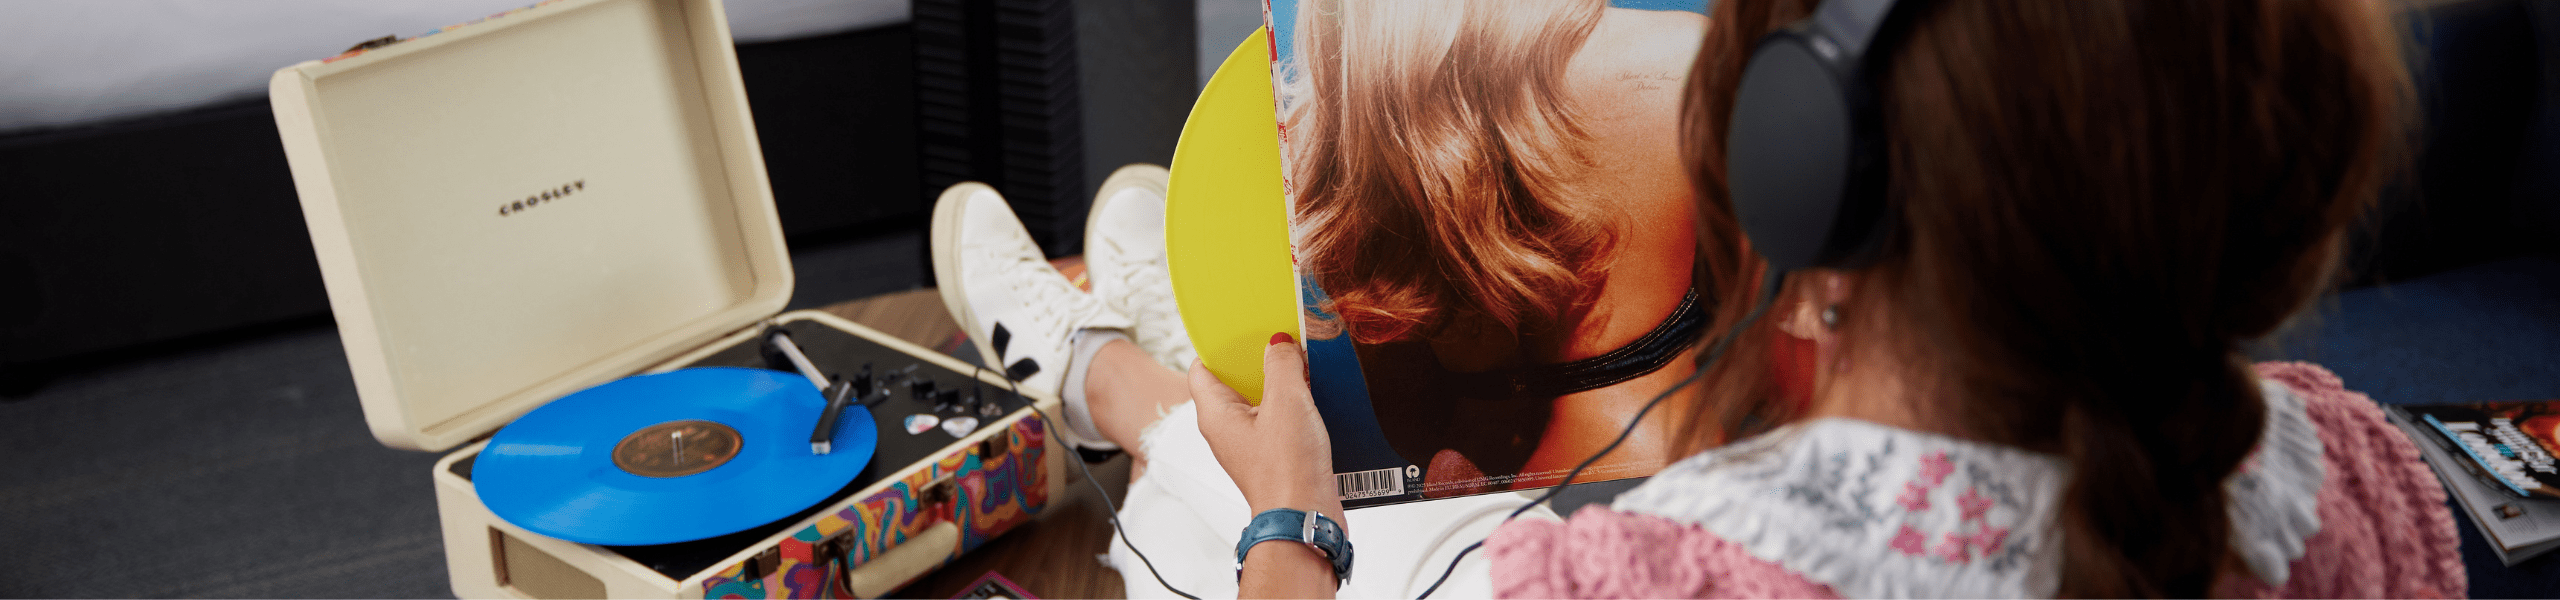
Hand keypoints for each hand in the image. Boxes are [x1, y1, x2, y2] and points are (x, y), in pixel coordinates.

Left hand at [1192, 334, 1345, 527]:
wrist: (1305, 519)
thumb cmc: (1286, 471)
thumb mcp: (1287, 401)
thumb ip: (1281, 363)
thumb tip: (1279, 343)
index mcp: (1215, 414)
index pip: (1201, 368)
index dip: (1221, 347)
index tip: (1245, 330)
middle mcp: (1226, 430)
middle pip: (1235, 382)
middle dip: (1260, 362)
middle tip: (1284, 345)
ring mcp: (1249, 445)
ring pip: (1260, 402)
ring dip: (1282, 386)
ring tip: (1305, 370)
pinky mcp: (1273, 458)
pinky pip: (1278, 422)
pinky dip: (1294, 409)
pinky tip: (1317, 400)